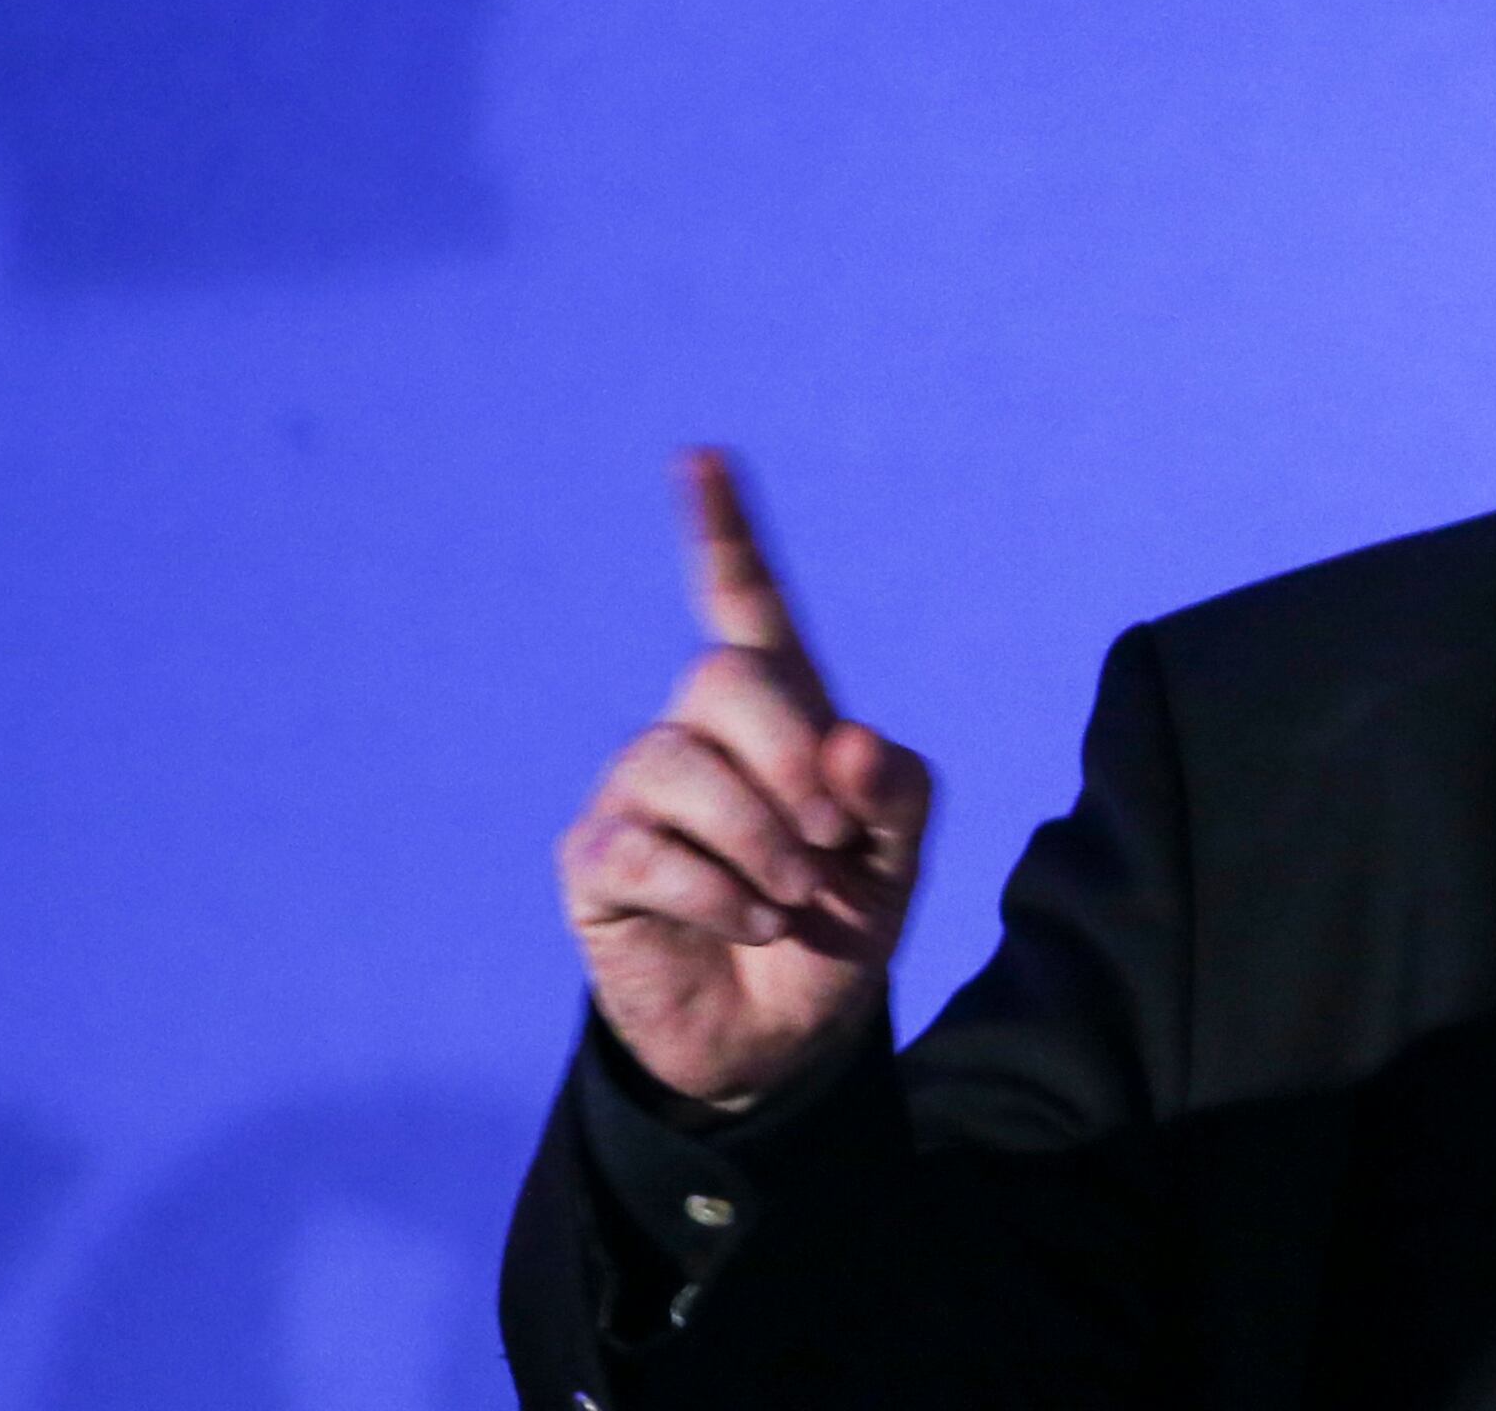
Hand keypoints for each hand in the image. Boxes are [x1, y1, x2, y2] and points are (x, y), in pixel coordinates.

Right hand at [558, 448, 933, 1111]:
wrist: (785, 1038)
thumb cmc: (839, 928)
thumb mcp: (898, 861)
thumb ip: (896, 793)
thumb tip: (851, 742)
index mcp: (780, 715)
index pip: (744, 604)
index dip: (723, 533)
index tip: (701, 457)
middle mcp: (698, 736)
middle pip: (722, 675)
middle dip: (788, 754)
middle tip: (829, 839)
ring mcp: (639, 794)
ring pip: (676, 762)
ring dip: (757, 839)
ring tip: (792, 899)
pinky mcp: (598, 861)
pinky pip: (643, 848)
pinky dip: (717, 892)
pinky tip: (748, 923)